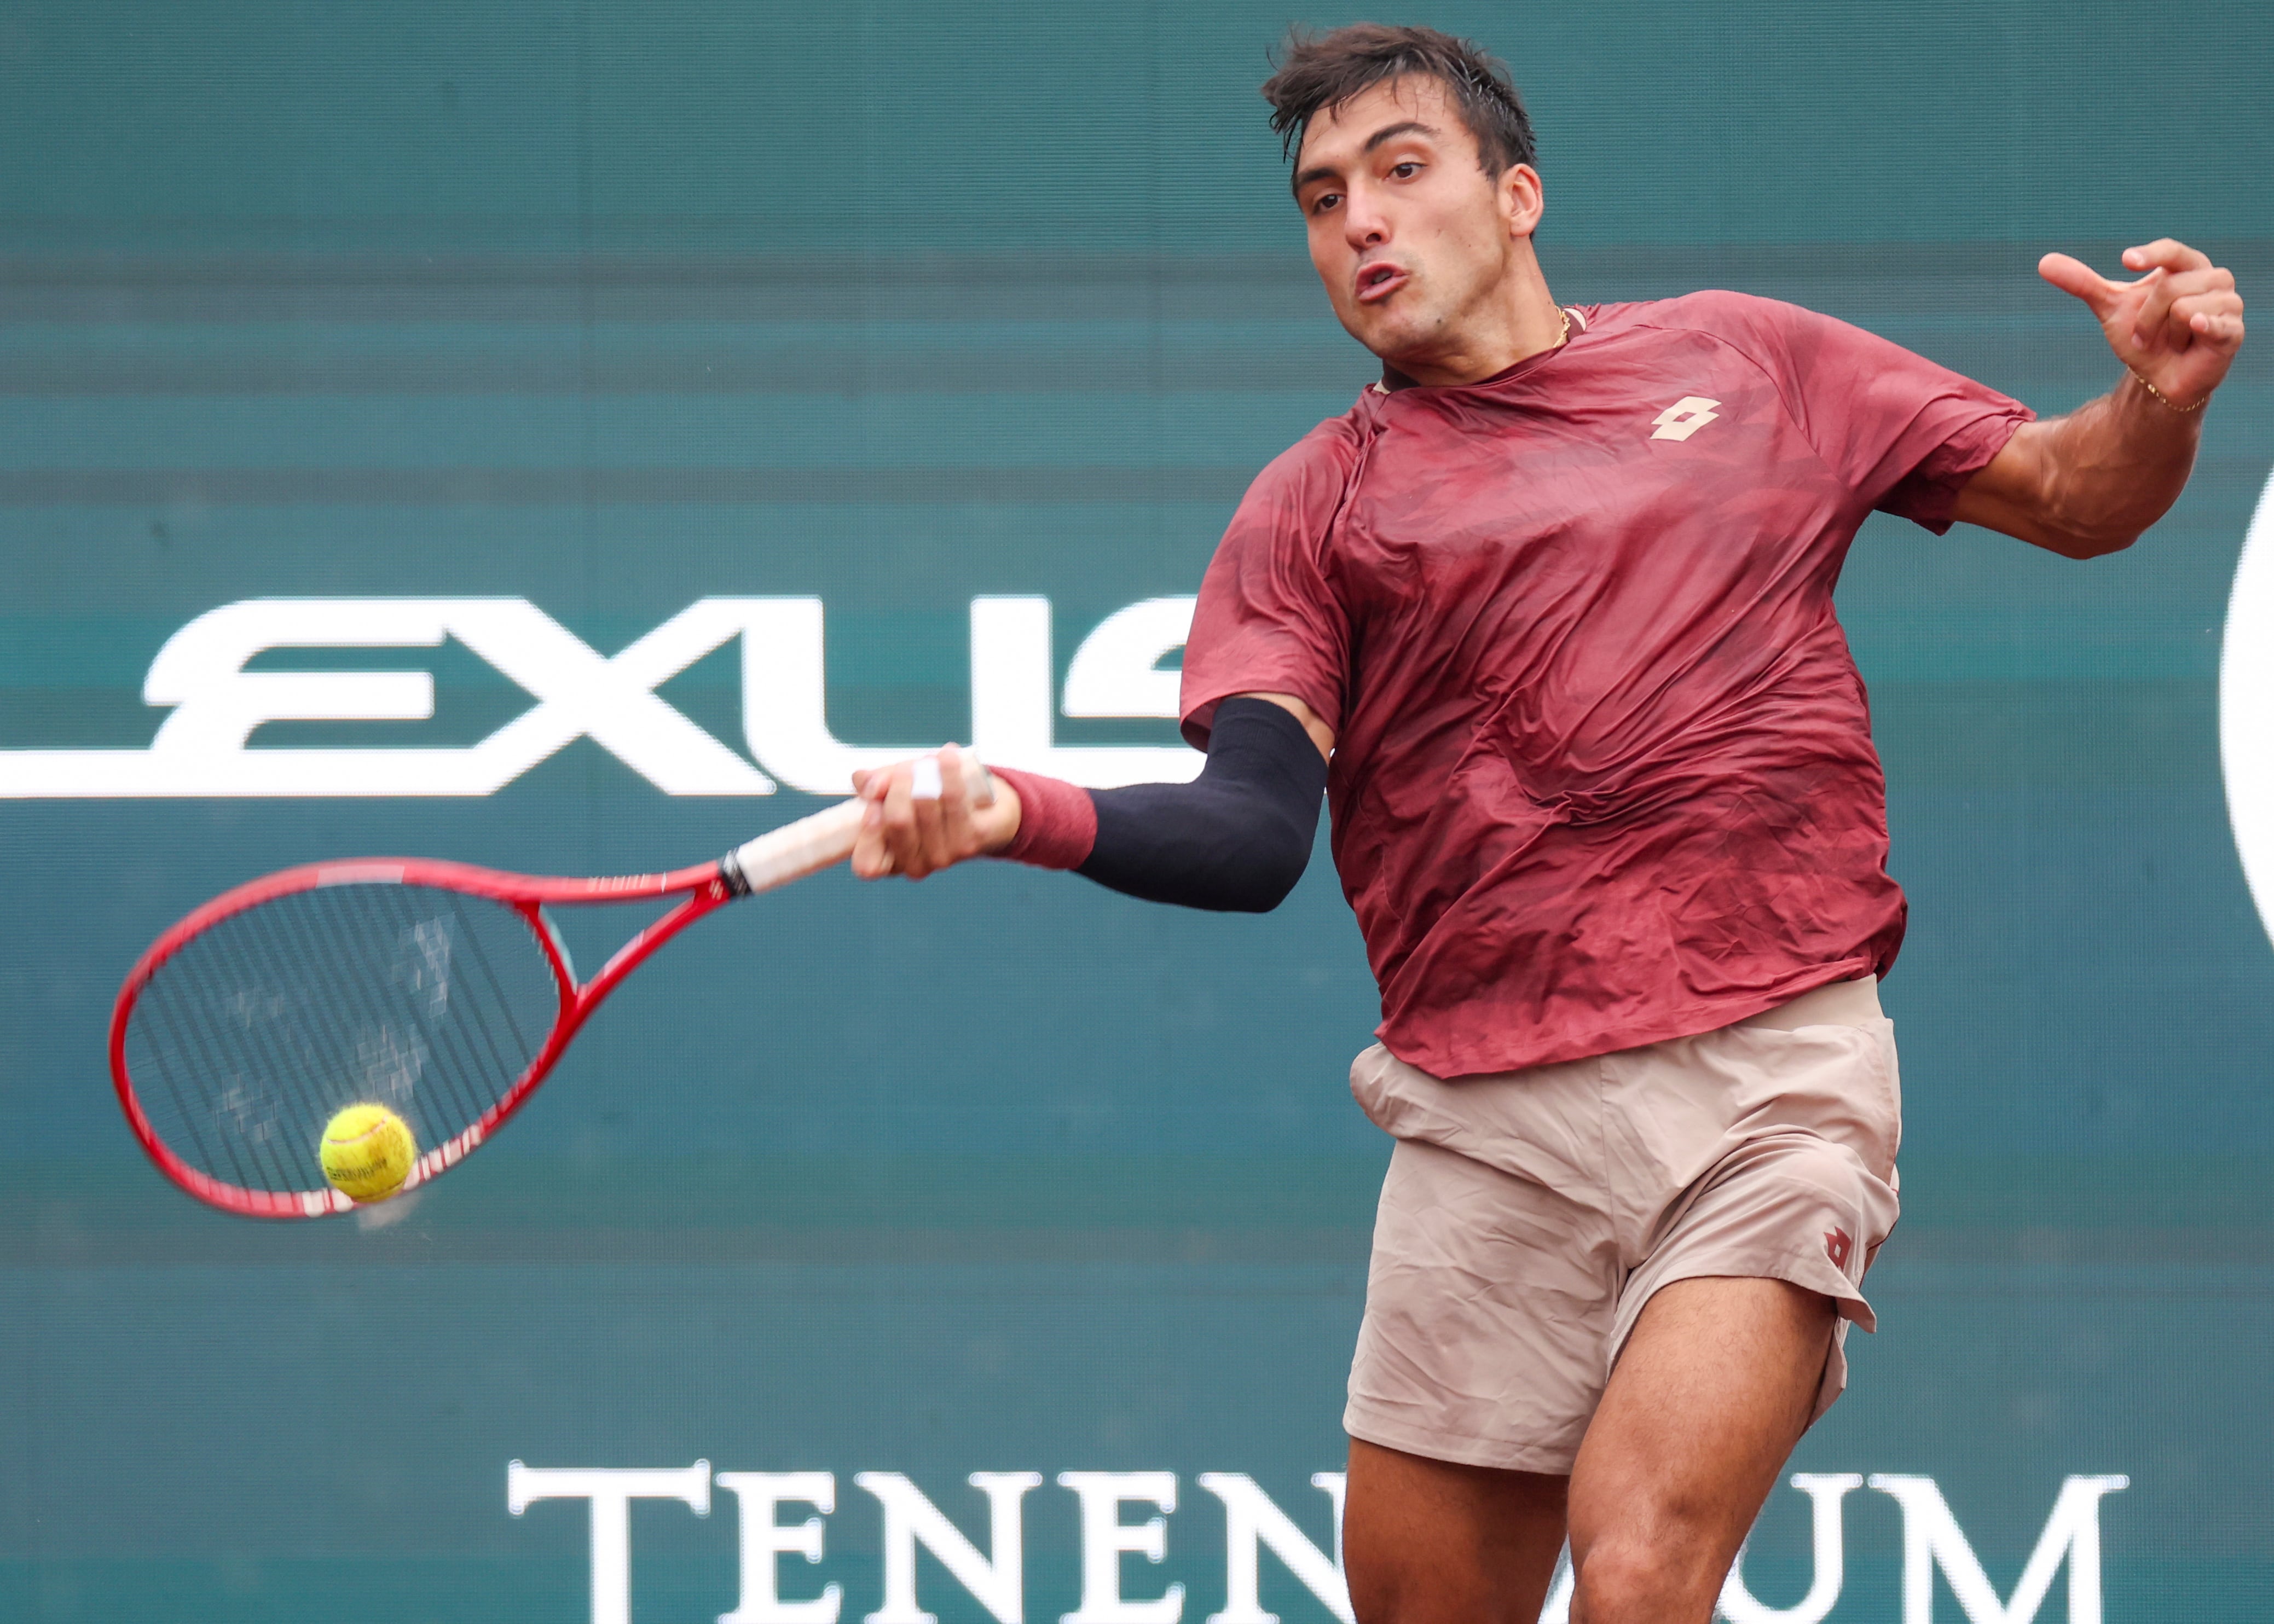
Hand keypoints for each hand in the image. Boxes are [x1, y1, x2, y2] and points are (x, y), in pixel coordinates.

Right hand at [849, 743, 1021, 880]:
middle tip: (906, 768)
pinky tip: (947, 755)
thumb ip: (875, 785)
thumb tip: (866, 780)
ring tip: (929, 760)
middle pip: (898, 821)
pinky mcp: (971, 841)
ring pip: (926, 804)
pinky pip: (953, 797)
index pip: (867, 866)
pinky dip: (948, 770)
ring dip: (925, 772)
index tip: (873, 803)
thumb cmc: (931, 802)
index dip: (867, 833)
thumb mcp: (896, 792)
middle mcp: (916, 866)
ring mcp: (944, 857)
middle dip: (899, 784)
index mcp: (890, 861)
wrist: (985, 810)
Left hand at [2039, 239, 2243, 409]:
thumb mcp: (2110, 308)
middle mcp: (2214, 279)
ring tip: (2173, 342)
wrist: (2157, 378)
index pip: (2172, 250)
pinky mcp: (2232, 330)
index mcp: (2187, 267)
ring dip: (2165, 334)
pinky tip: (2195, 330)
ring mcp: (2227, 304)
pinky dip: (2197, 329)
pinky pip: (2211, 322)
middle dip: (2146, 319)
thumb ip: (2083, 283)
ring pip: (2183, 308)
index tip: (2126, 261)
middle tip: (2149, 335)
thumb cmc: (2142, 337)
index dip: (2151, 254)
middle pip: (2168, 287)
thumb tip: (2044, 261)